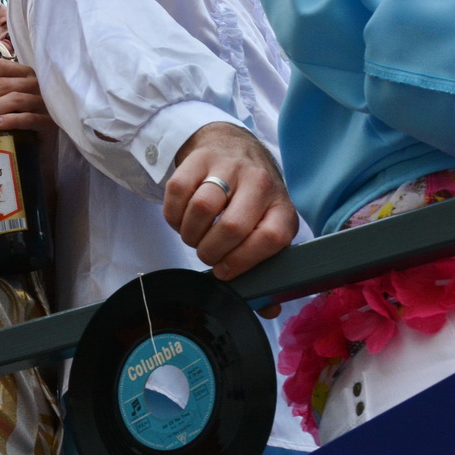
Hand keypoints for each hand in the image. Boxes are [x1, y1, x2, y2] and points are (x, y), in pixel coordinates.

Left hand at [0, 59, 56, 136]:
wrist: (37, 147)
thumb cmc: (15, 119)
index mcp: (24, 73)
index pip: (0, 66)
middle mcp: (36, 83)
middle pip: (4, 84)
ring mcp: (45, 102)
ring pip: (15, 99)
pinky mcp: (48, 122)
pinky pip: (28, 118)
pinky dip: (10, 120)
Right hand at [163, 122, 300, 280]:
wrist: (233, 146)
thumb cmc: (251, 199)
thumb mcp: (266, 227)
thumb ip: (265, 267)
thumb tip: (268, 308)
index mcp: (281, 207)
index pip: (271, 239)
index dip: (244, 261)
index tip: (225, 270)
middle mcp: (259, 183)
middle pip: (232, 226)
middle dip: (211, 252)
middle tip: (207, 254)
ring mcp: (228, 167)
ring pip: (201, 208)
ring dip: (190, 233)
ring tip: (194, 236)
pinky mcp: (199, 159)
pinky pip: (177, 192)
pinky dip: (173, 215)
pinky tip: (182, 219)